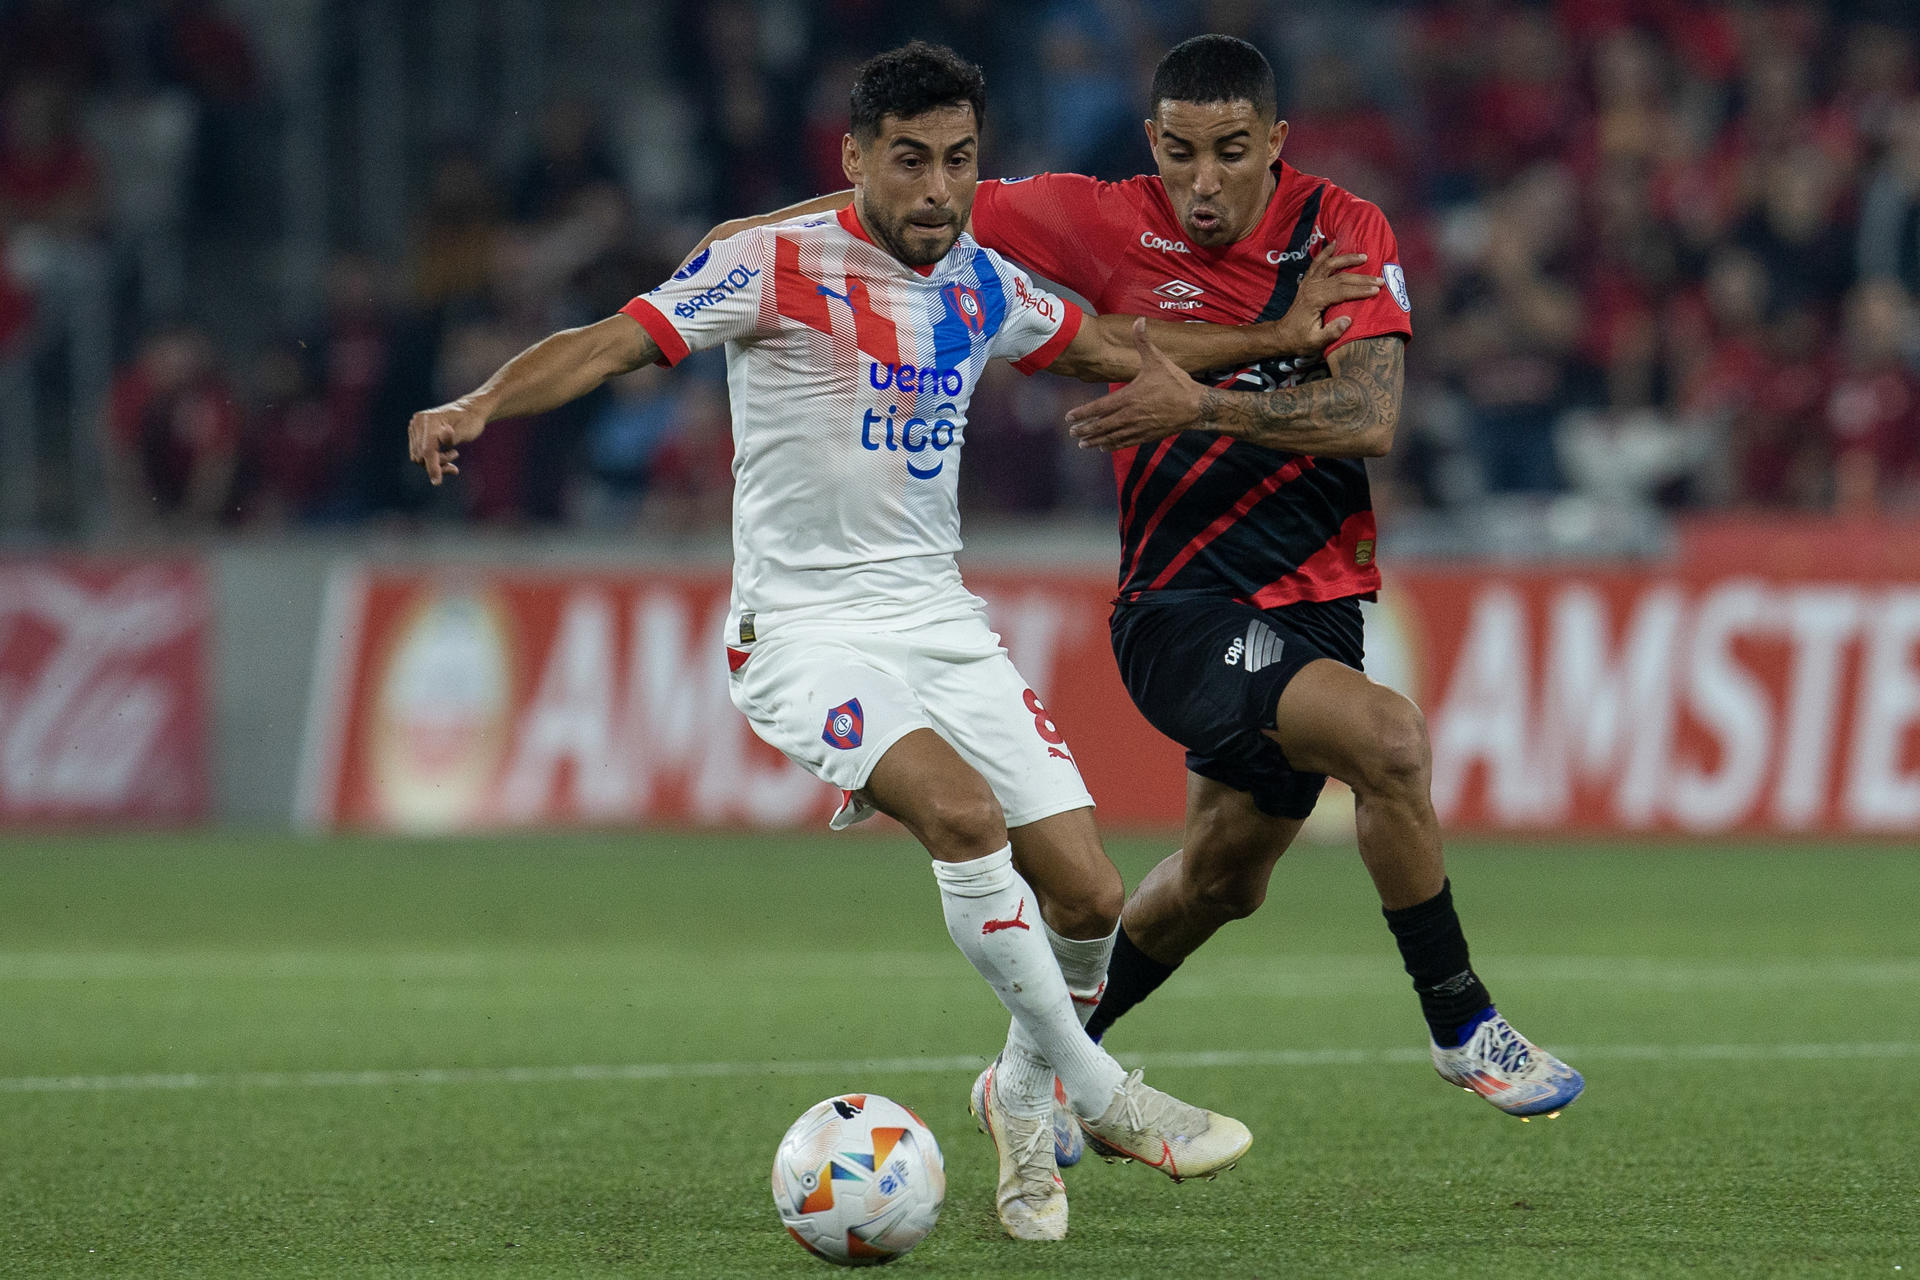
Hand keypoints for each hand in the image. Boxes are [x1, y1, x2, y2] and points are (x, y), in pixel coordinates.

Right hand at [407, 398, 487, 484]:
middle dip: (438, 464)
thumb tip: (445, 438)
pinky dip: (432, 460)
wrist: (467, 411)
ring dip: (435, 463)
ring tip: (454, 455)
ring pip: (418, 457)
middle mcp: (417, 422)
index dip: (432, 466)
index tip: (437, 482)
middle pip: (421, 456)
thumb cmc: (471, 421)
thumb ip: (455, 437)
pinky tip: (446, 456)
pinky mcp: (415, 434)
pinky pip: (419, 454)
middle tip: (455, 463)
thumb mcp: (468, 430)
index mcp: (429, 420)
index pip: (428, 449)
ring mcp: (414, 428)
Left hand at [1066, 318, 1208, 451]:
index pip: (1099, 407)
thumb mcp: (1158, 360)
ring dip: (1095, 441)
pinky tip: (1104, 447)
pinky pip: (1125, 443)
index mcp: (1129, 397)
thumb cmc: (1176, 382)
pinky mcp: (1147, 436)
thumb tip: (1139, 320)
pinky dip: (1113, 445)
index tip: (1069, 417)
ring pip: (1112, 437)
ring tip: (1083, 443)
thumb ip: (1144, 342)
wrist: (1196, 405)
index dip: (1083, 413)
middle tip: (1072, 432)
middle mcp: (1130, 415)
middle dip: (1085, 429)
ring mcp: (1138, 427)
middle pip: (1102, 425)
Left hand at [1272, 238, 1380, 356]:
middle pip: (1340, 278)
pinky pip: (1317, 263)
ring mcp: (1308, 282)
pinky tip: (1335, 243)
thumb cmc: (1299, 340)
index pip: (1342, 291)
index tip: (1376, 289)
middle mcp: (1311, 287)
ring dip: (1347, 259)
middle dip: (1361, 278)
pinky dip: (1326, 252)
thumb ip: (1332, 332)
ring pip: (1330, 265)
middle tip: (1379, 278)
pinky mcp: (1307, 281)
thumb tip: (1348, 319)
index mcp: (1315, 301)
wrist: (1282, 335)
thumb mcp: (1315, 342)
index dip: (1360, 290)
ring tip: (1363, 256)